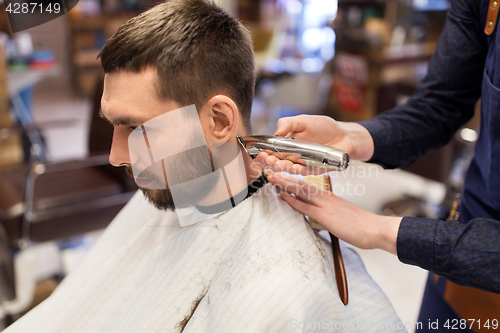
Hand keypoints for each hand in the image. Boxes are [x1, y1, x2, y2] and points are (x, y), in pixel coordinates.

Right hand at [255, 115, 373, 174]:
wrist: (345, 135)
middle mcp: (292, 156)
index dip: (263, 154)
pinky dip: (298, 170)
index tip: (260, 153)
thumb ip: (287, 124)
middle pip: (276, 163)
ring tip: (278, 163)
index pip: (270, 152)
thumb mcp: (303, 120)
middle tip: (267, 159)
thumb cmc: (324, 127)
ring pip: (288, 169)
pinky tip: (294, 167)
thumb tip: (275, 132)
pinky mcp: (314, 169)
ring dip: (282, 167)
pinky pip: (304, 172)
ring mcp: (303, 164)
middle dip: (269, 162)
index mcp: (286, 145)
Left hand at [265, 170, 400, 254]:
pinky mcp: (325, 215)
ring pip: (300, 190)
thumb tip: (314, 214)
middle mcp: (324, 196)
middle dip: (282, 177)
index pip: (304, 185)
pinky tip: (283, 195)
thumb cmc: (359, 224)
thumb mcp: (339, 215)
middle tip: (268, 170)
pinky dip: (292, 200)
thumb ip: (326, 212)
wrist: (373, 229)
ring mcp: (324, 205)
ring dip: (284, 183)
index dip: (290, 179)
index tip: (278, 175)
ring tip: (270, 176)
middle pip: (299, 184)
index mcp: (327, 196)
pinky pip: (305, 206)